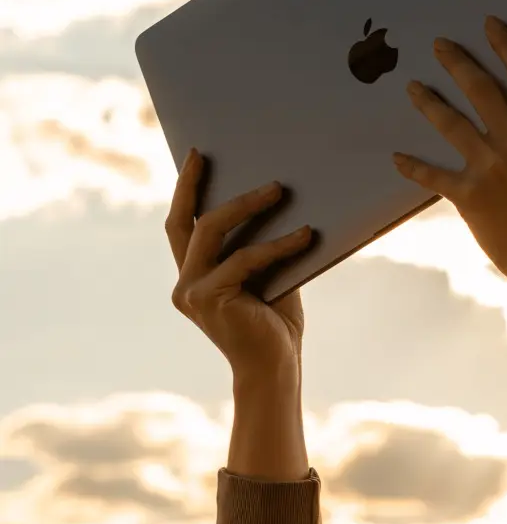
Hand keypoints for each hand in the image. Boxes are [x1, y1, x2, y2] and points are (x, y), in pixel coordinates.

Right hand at [166, 148, 312, 383]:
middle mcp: (185, 283)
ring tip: (279, 189)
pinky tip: (307, 234)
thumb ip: (260, 243)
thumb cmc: (276, 320)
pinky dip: (279, 244)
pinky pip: (246, 258)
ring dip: (247, 204)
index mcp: (193, 276)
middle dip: (202, 184)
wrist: (276, 368)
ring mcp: (192, 291)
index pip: (181, 225)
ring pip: (213, 229)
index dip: (186, 189)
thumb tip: (279, 194)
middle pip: (188, 220)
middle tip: (223, 156)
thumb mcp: (266, 273)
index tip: (197, 155)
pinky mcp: (209, 299)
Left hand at [393, 15, 506, 294]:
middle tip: (438, 44)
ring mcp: (491, 168)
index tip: (489, 24)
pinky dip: (413, 167)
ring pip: (451, 124)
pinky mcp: (469, 195)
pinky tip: (396, 158)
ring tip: (411, 87)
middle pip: (482, 90)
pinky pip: (433, 175)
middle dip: (458, 62)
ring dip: (428, 102)